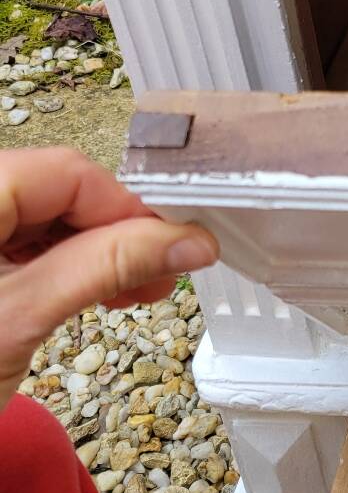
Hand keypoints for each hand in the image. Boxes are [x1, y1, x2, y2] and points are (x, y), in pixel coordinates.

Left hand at [0, 148, 217, 409]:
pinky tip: (89, 295)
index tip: (172, 246)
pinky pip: (15, 245)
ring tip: (132, 294)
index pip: (64, 172)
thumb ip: (107, 267)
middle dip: (113, 233)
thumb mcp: (19, 320)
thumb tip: (185, 239)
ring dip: (91, 253)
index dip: (126, 208)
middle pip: (52, 191)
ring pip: (39, 218)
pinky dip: (57, 268)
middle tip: (160, 276)